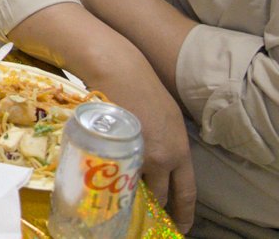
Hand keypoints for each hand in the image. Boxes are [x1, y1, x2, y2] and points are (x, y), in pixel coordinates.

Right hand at [89, 56, 197, 232]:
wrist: (119, 71)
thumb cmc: (146, 89)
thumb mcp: (170, 119)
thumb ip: (170, 145)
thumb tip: (165, 161)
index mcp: (179, 152)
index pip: (186, 193)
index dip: (184, 213)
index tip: (182, 226)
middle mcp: (160, 160)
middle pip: (159, 196)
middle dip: (155, 206)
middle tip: (150, 214)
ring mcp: (134, 156)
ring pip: (134, 186)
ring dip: (131, 190)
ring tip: (125, 190)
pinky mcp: (110, 149)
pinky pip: (114, 172)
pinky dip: (113, 176)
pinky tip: (108, 174)